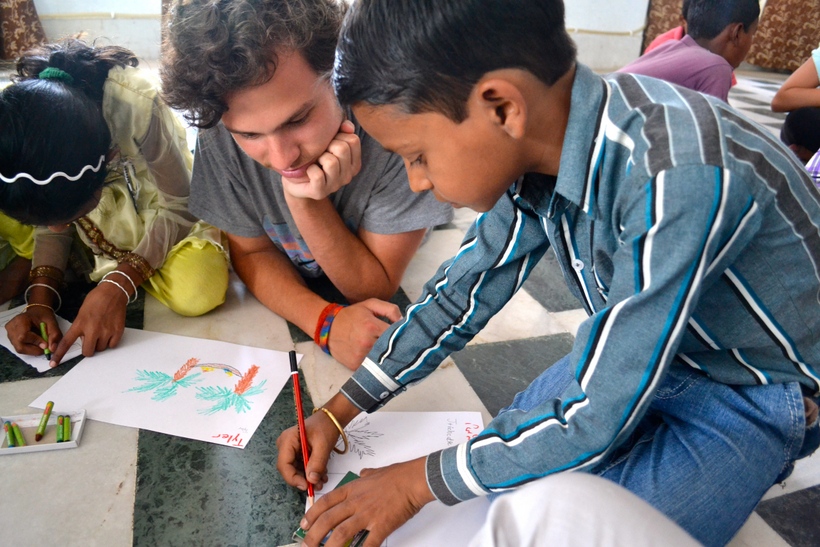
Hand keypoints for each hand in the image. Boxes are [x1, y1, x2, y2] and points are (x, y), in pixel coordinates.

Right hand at [5, 306, 60, 356]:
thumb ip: (54, 334)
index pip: (23, 336)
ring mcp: (9, 333)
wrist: (36, 311)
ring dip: (32, 349)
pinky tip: (35, 343)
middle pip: (19, 346)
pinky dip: (29, 348)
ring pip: (19, 348)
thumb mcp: (52, 322)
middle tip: (44, 347)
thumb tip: (52, 349)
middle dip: (34, 349)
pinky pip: (19, 347)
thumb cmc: (44, 316)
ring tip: (40, 343)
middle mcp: (11, 327)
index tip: (46, 345)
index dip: (35, 342)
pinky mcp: (10, 337)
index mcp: (20, 320)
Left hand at [49, 280, 127, 365]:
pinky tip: (110, 331)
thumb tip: (85, 340)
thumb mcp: (82, 312)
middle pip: (88, 352)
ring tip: (102, 331)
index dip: (59, 354)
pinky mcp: (117, 331)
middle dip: (88, 349)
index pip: (66, 342)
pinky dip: (111, 341)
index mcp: (80, 324)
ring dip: (100, 343)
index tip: (54, 363)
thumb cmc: (96, 299)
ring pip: (101, 349)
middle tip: (91, 340)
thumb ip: (81, 327)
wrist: (113, 292)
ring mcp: (106, 331)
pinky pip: (112, 345)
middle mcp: (92, 329)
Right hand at [276, 409, 340, 492]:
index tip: (306, 486)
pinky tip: (321, 473)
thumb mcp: (323, 446)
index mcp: (287, 440)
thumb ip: (317, 464)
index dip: (293, 478)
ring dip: (309, 476)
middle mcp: (285, 445)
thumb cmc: (326, 427)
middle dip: (303, 478)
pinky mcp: (297, 452)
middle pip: (289, 469)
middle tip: (318, 485)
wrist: (332, 418)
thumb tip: (311, 481)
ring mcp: (290, 449)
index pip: (284, 465)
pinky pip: (300, 465)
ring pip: (296, 469)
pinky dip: (311, 471)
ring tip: (322, 479)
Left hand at [282, 120, 361, 199]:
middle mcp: (348, 176)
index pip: (353, 140)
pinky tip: (309, 171)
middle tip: (321, 152)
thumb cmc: (313, 156)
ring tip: (316, 162)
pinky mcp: (320, 192)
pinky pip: (317, 175)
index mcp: (354, 163)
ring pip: (331, 162)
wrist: (296, 178)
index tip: (329, 142)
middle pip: (342, 149)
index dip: (338, 136)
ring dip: (318, 158)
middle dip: (327, 145)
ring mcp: (335, 186)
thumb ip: (341, 130)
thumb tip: (348, 126)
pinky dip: (310, 170)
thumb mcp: (328, 141)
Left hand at [300, 457, 433, 546]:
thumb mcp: (376, 472)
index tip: (304, 524)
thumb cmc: (398, 475)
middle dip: (313, 535)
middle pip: (327, 520)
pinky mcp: (381, 525)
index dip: (311, 514)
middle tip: (306, 545)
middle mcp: (356, 502)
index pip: (325, 502)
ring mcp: (368, 514)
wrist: (414, 480)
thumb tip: (363, 474)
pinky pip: (367, 543)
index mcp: (353, 489)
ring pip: (341, 533)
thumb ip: (366, 475)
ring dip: (329, 546)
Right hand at [328, 299, 402, 369]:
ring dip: (385, 356)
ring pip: (382, 359)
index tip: (404, 335)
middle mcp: (366, 343)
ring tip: (386, 350)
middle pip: (391, 349)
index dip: (402, 335)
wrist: (328, 327)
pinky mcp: (355, 365)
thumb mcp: (370, 304)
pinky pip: (371, 366)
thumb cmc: (352, 315)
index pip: (396, 334)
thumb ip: (390, 309)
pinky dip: (375, 363)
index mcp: (372, 326)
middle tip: (398, 344)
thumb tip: (403, 322)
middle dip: (396, 347)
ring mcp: (360, 356)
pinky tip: (374, 357)